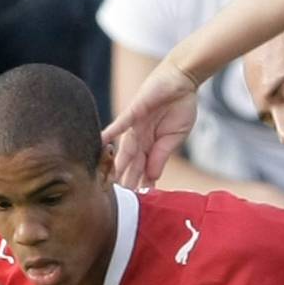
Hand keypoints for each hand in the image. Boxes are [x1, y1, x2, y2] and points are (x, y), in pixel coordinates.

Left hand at [103, 62, 200, 189]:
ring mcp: (134, 125)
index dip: (139, 184)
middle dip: (124, 182)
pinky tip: (101, 145)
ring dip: (116, 167)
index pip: (142, 169)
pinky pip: (120, 124)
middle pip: (128, 164)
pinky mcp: (134, 111)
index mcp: (150, 144)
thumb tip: (153, 177)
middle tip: (115, 201)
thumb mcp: (175, 137)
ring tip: (107, 183)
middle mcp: (138, 137)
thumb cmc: (180, 106)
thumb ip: (162, 156)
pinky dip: (110, 135)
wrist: (183, 81)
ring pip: (123, 150)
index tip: (135, 203)